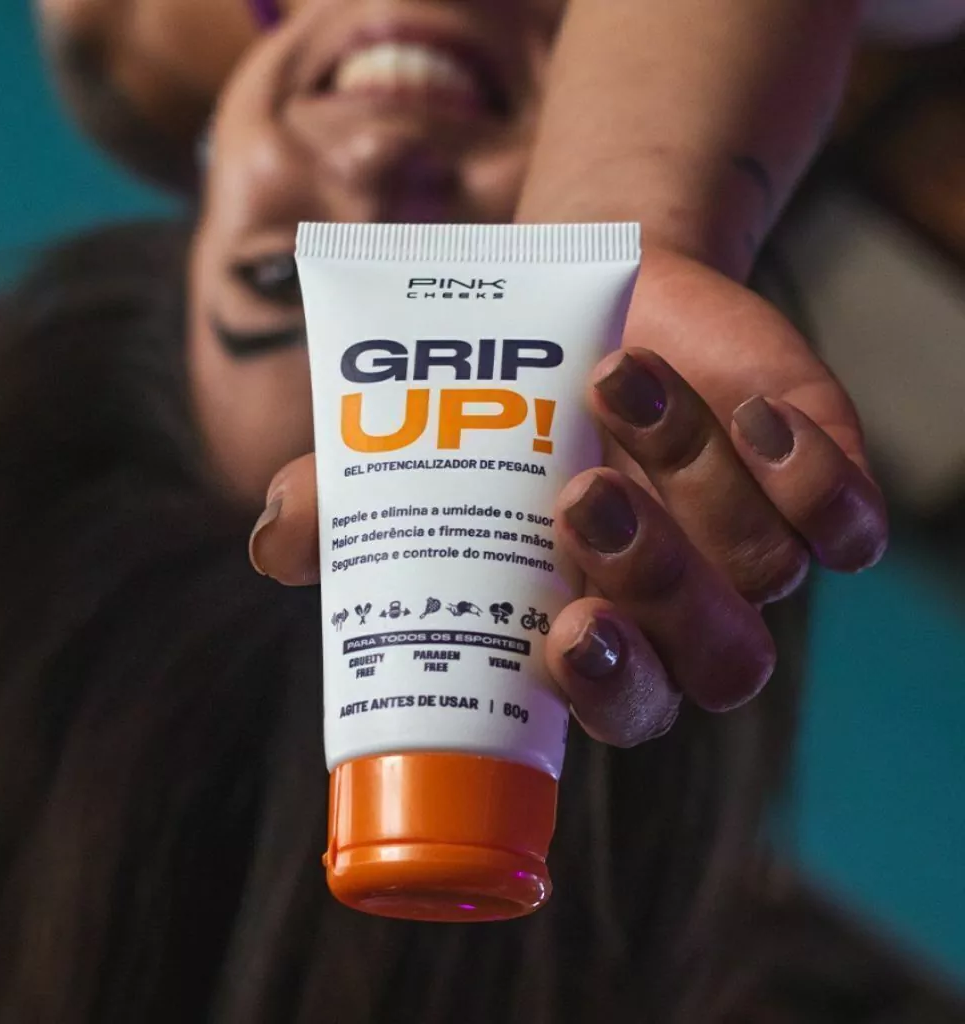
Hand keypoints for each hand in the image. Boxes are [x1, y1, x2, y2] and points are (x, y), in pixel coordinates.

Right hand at [249, 247, 886, 746]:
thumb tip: (272, 544)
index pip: (624, 706)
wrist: (590, 303)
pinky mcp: (817, 485)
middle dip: (656, 585)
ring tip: (617, 380)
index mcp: (598, 626)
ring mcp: (757, 550)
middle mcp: (686, 608)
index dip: (608, 689)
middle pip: (714, 663)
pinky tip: (755, 418)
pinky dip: (810, 483)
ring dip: (693, 478)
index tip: (563, 631)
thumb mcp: (409, 452)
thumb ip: (344, 507)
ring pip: (766, 573)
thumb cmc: (496, 403)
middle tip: (579, 495)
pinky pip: (846, 526)